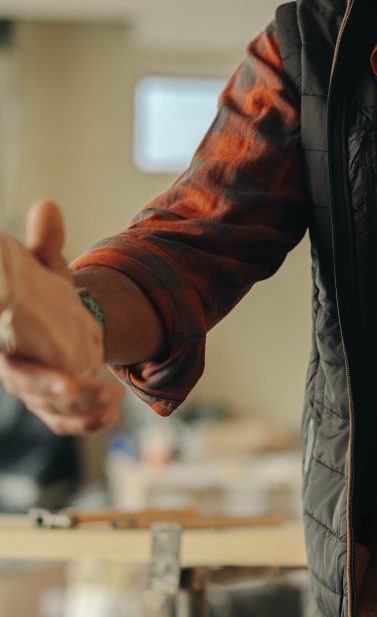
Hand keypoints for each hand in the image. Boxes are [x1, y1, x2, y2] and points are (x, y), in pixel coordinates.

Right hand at [0, 201, 122, 433]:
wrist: (46, 319)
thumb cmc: (37, 296)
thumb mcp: (42, 270)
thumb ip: (43, 244)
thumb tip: (48, 206)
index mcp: (8, 345)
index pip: (16, 367)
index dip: (38, 378)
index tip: (66, 383)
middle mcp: (20, 372)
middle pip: (34, 393)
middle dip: (61, 398)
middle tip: (83, 391)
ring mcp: (37, 392)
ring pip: (55, 412)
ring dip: (83, 411)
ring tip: (112, 402)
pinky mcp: (55, 403)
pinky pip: (67, 421)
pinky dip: (86, 424)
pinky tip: (109, 419)